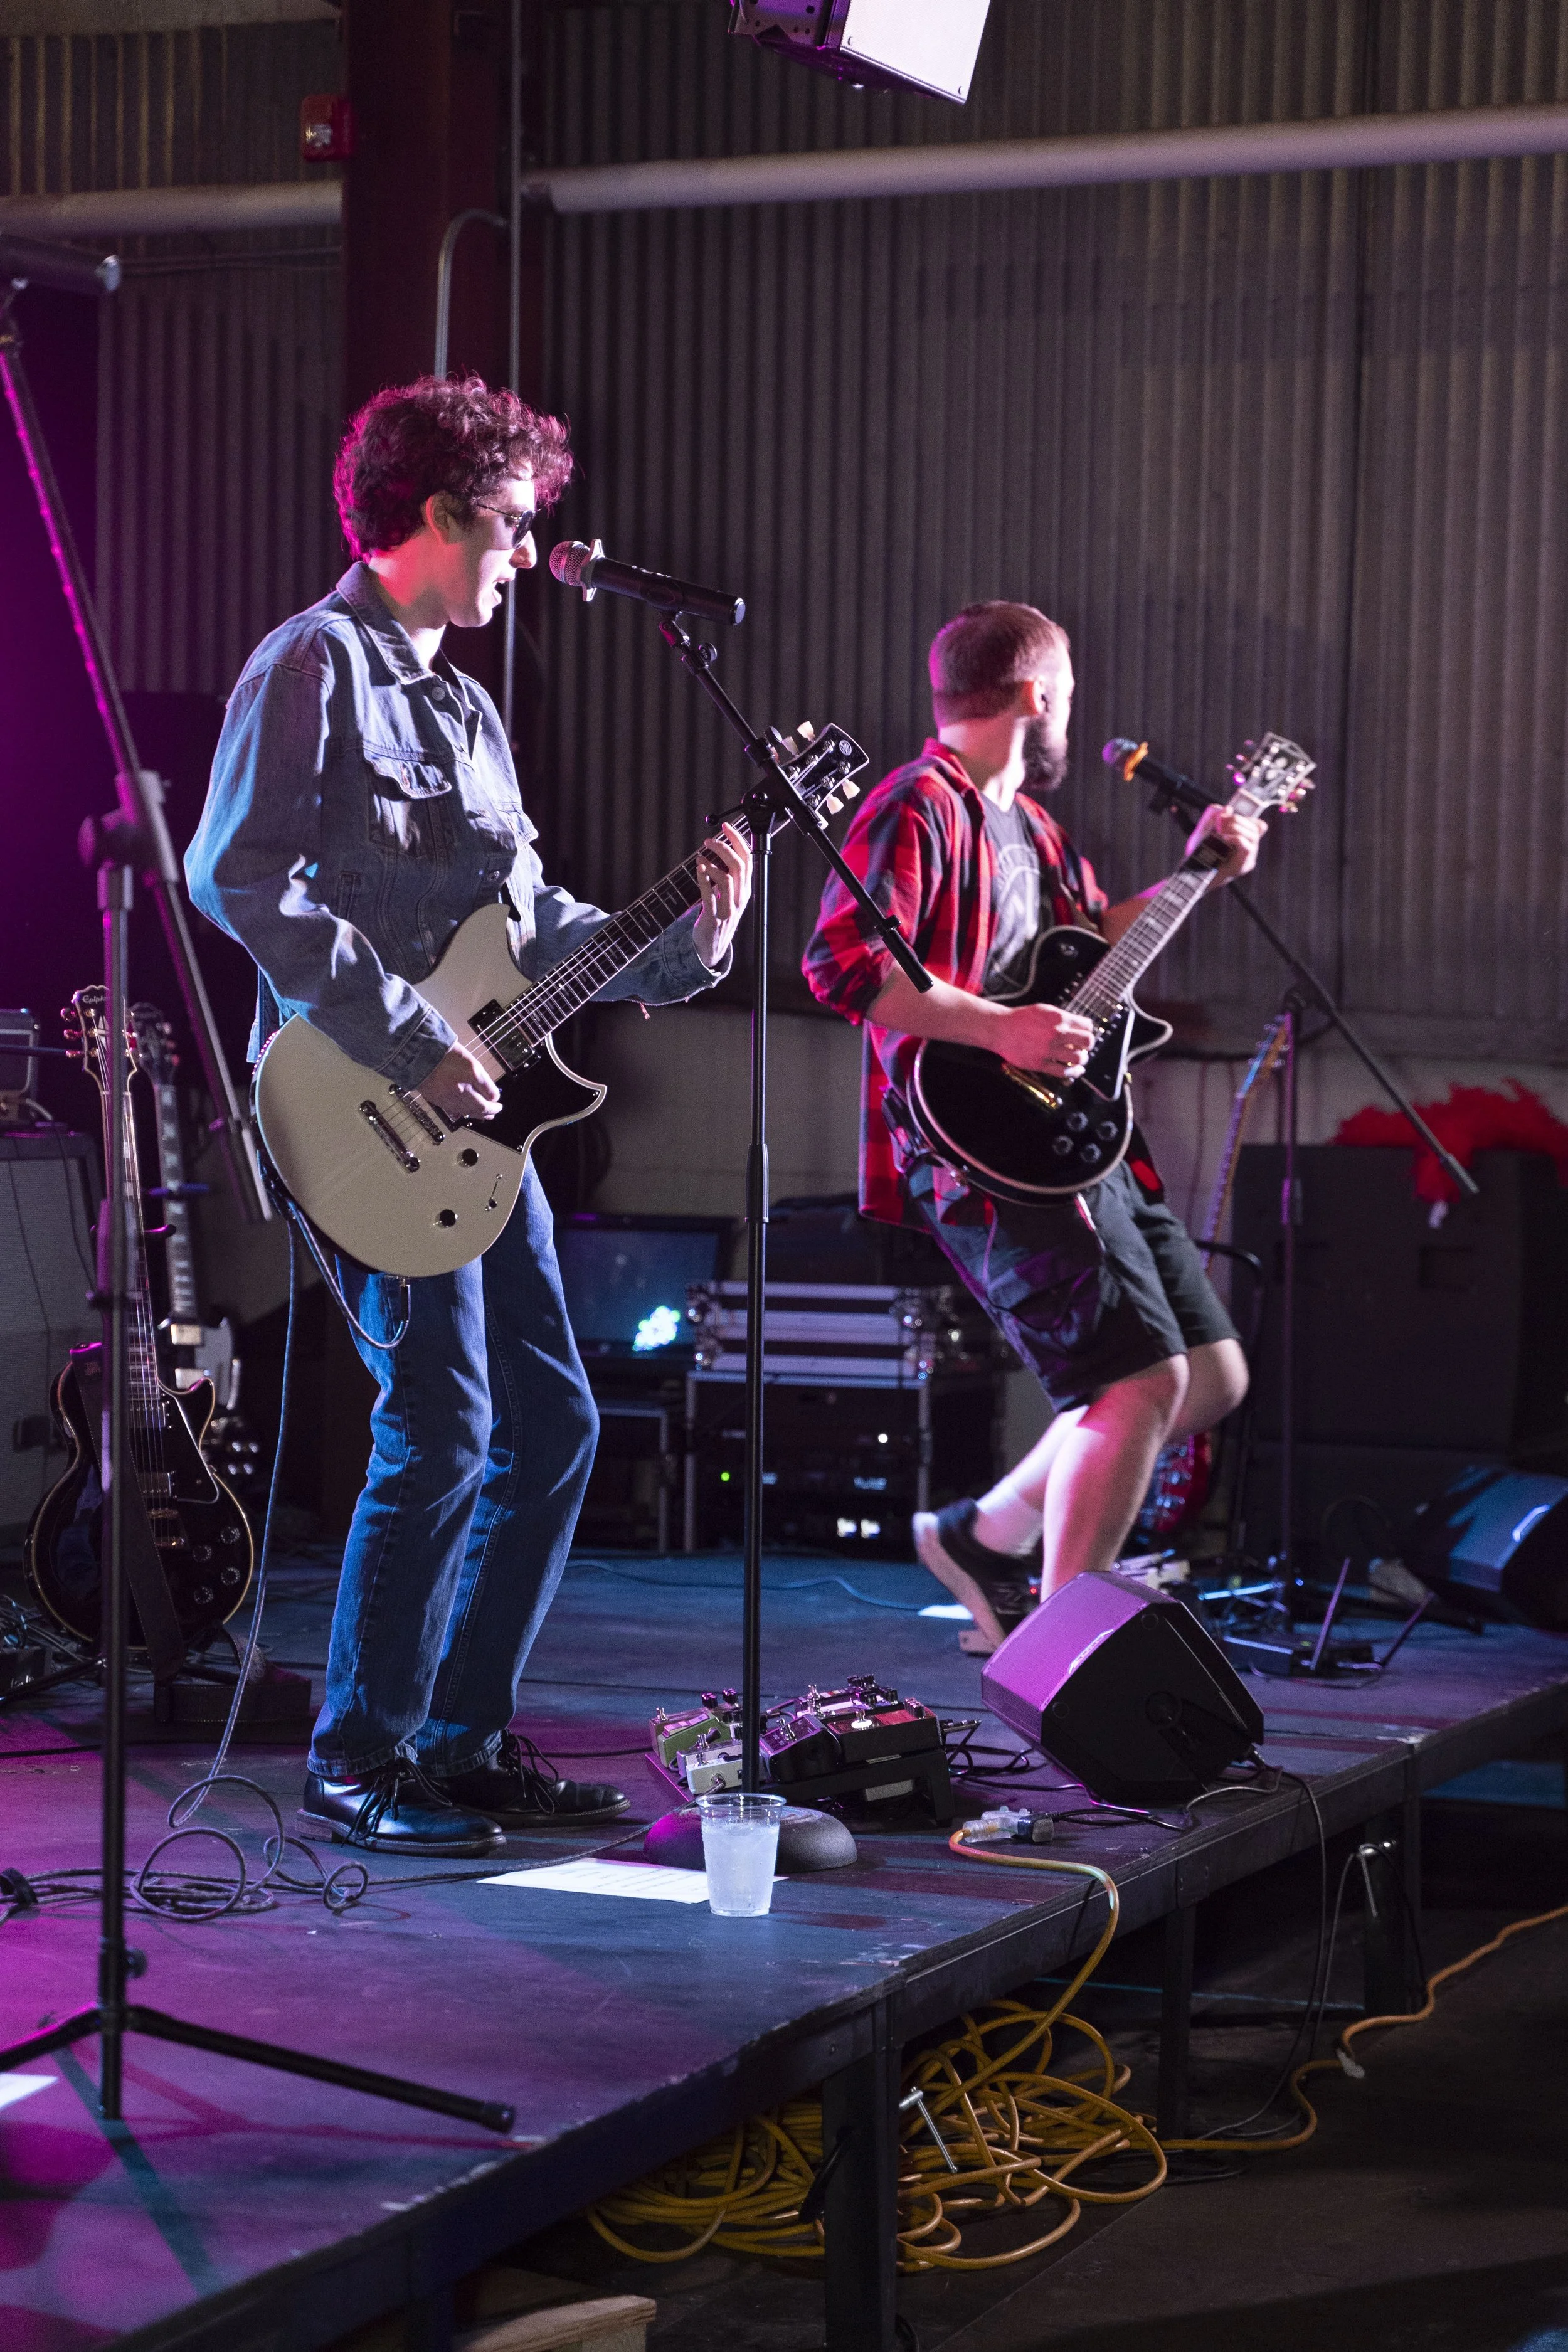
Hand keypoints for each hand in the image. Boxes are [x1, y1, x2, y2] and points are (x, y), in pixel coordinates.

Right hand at [417, 1041, 501, 1121]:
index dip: (496, 1097)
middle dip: (492, 1110)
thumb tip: (488, 1091)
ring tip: (486, 1115)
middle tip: (496, 1109)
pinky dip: (465, 1113)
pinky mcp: (438, 1100)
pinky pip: (455, 1111)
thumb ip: (479, 1076)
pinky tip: (469, 1112)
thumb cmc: (445, 1052)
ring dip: (480, 1115)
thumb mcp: (468, 1059)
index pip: (492, 1093)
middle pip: (482, 1107)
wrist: (419, 1053)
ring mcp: (449, 1095)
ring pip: (469, 1112)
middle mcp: (461, 1087)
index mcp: (472, 1072)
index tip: (496, 1097)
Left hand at [693, 820, 752, 966]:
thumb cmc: (719, 915)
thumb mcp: (729, 894)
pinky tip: (699, 866)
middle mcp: (741, 897)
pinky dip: (704, 879)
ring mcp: (729, 908)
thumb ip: (728, 874)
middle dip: (724, 848)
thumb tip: (721, 848)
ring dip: (713, 863)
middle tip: (709, 840)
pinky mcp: (714, 917)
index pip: (748, 859)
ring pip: (727, 879)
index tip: (726, 826)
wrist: (713, 945)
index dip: (738, 839)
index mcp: (746, 889)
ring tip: (701, 855)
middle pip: (739, 866)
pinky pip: (710, 896)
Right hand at [992, 1000, 1095, 1077]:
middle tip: (1085, 1047)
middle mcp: (1056, 1033)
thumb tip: (1080, 1025)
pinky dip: (1073, 1072)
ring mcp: (1049, 1050)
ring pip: (1078, 1058)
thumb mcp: (1045, 1009)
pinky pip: (1063, 1071)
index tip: (1086, 1033)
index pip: (1086, 1025)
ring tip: (1079, 1058)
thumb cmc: (1021, 1019)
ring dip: (1082, 1059)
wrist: (1001, 1029)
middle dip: (1089, 1045)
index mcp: (1059, 1018)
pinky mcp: (1040, 1063)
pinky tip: (1075, 1071)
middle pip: (1087, 1042)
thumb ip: (1062, 1017)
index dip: (1089, 1030)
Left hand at [1187, 803, 1265, 882]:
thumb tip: (1228, 808)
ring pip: (1254, 834)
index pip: (1258, 824)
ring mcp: (1248, 857)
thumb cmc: (1198, 852)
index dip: (1246, 816)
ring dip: (1237, 827)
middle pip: (1257, 826)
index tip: (1225, 815)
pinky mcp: (1244, 865)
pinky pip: (1249, 847)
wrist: (1191, 873)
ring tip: (1221, 831)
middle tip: (1219, 823)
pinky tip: (1224, 838)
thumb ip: (1213, 815)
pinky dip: (1237, 838)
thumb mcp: (1203, 829)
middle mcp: (1249, 847)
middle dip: (1237, 819)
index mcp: (1243, 838)